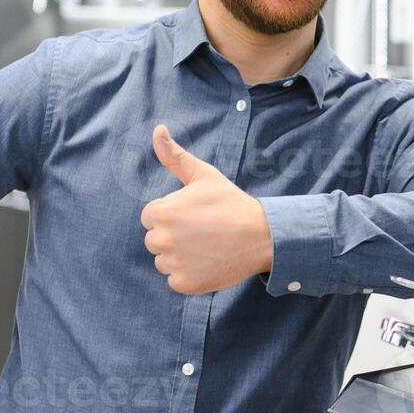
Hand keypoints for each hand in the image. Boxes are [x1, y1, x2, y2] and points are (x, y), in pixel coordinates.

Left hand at [141, 124, 273, 294]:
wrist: (261, 235)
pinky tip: (210, 263)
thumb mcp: (202, 175)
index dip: (174, 215)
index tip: (196, 215)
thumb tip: (157, 128)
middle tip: (204, 231)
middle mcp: (161, 240)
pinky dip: (191, 275)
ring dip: (181, 257)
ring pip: (165, 262)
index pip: (151, 217)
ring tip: (208, 247)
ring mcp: (172, 264)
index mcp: (159, 212)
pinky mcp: (184, 284)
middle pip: (156, 241)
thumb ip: (174, 155)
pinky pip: (177, 280)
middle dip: (175, 237)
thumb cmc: (231, 203)